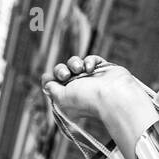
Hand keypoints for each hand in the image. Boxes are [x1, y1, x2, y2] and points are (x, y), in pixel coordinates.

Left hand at [42, 54, 158, 140]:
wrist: (111, 95)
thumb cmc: (86, 99)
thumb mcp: (61, 98)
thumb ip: (52, 90)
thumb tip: (47, 84)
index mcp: (67, 99)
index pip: (54, 86)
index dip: (49, 80)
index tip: (47, 77)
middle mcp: (78, 89)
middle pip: (62, 72)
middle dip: (60, 70)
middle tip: (65, 75)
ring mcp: (91, 79)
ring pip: (75, 63)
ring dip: (74, 63)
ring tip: (79, 69)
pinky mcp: (102, 69)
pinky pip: (91, 59)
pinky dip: (89, 61)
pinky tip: (90, 68)